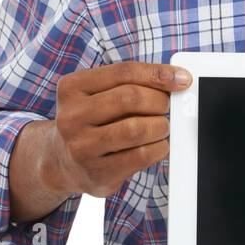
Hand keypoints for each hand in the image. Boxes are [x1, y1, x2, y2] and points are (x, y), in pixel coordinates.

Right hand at [44, 60, 191, 198]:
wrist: (62, 162)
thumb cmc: (91, 121)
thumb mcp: (99, 93)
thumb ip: (131, 82)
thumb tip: (177, 78)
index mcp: (72, 88)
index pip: (124, 72)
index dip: (158, 74)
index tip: (182, 78)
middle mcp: (71, 117)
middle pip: (130, 98)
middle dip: (159, 101)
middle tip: (166, 107)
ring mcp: (81, 147)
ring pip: (136, 129)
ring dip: (160, 126)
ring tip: (161, 127)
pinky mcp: (97, 173)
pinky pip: (140, 156)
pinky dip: (159, 148)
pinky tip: (157, 145)